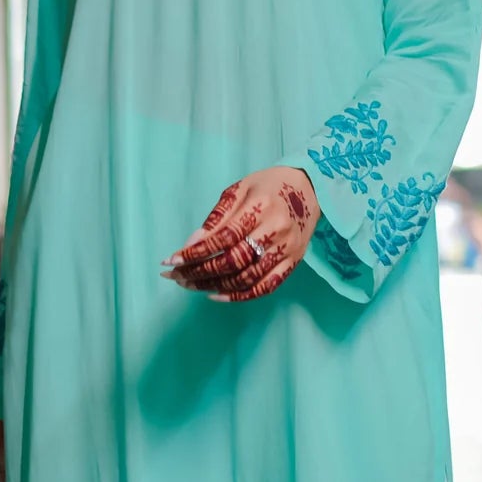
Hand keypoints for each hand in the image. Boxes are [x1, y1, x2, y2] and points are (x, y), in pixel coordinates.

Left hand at [161, 167, 319, 301]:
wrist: (310, 189)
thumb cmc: (268, 186)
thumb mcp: (239, 190)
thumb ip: (216, 217)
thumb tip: (191, 243)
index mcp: (260, 207)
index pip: (222, 237)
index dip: (195, 252)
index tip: (171, 260)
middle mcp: (275, 230)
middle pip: (232, 261)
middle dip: (199, 272)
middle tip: (175, 276)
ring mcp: (286, 249)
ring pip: (246, 277)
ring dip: (214, 286)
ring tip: (191, 285)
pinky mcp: (293, 262)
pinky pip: (266, 286)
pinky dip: (240, 296)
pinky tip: (217, 295)